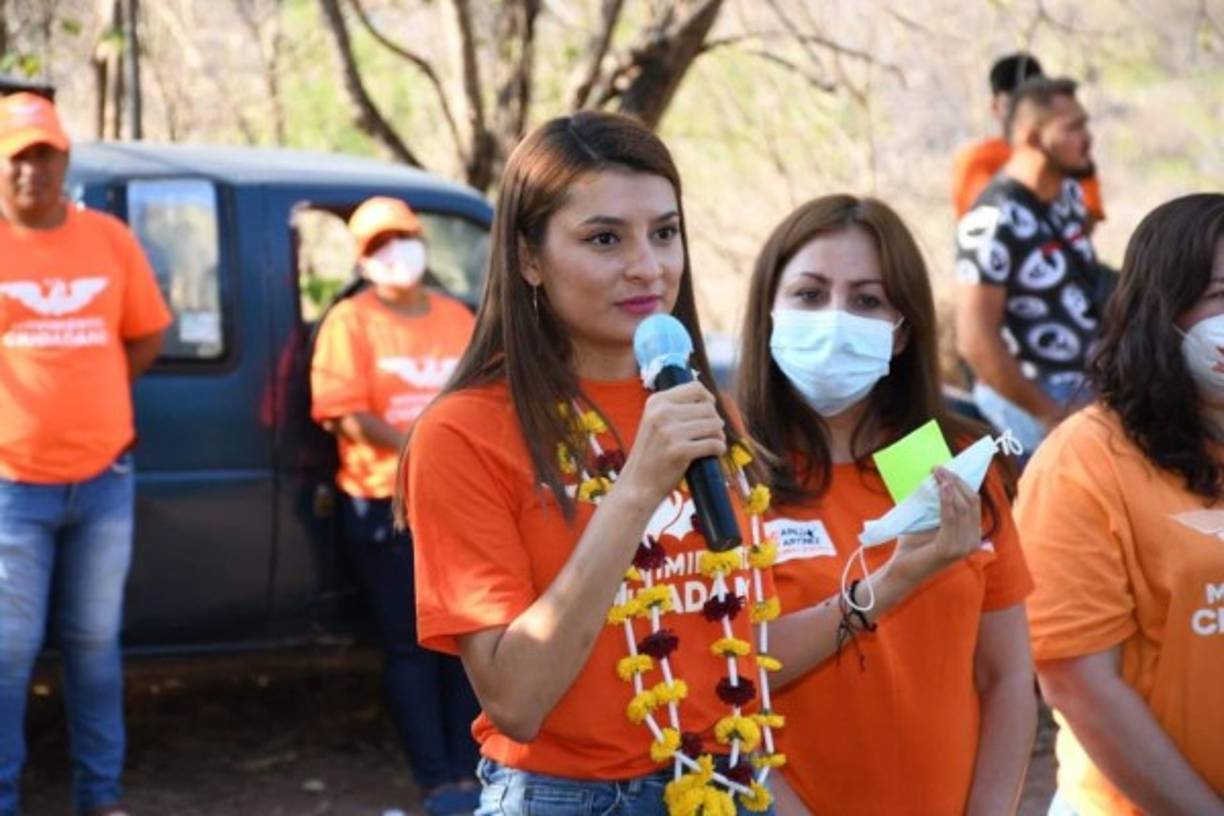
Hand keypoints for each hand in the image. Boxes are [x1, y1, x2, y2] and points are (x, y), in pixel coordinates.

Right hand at [615, 381, 725, 506]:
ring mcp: (669, 432)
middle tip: (711, 435)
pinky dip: (719, 449)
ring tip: (713, 444)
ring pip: (714, 425)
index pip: (696, 388)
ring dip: (719, 436)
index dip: (709, 399)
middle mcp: (661, 413)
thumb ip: (675, 408)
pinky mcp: (679, 451)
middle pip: (708, 408)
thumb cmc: (651, 455)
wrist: (637, 485)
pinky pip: (713, 444)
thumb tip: (709, 399)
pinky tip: (714, 454)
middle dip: (715, 422)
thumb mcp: (654, 422)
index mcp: (656, 402)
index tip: (709, 413)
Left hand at [889, 467, 981, 589]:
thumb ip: (938, 507)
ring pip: (963, 508)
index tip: (947, 468)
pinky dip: (946, 501)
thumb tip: (941, 479)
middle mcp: (973, 542)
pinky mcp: (949, 549)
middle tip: (940, 468)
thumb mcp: (930, 522)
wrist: (901, 571)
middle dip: (956, 481)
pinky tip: (941, 489)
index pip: (974, 503)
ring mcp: (963, 547)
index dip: (962, 483)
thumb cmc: (914, 546)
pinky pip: (951, 518)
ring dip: (950, 487)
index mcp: (972, 535)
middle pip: (971, 503)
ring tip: (938, 473)